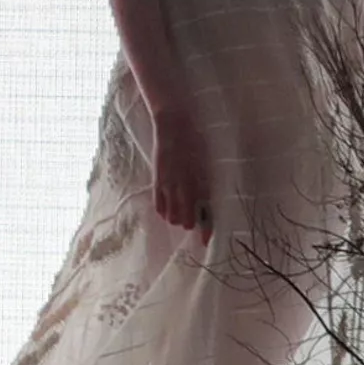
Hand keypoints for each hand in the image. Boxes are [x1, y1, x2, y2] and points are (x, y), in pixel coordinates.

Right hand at [151, 108, 212, 239]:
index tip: (206, 240)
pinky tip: (168, 209)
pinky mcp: (157, 179)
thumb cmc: (194, 139)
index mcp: (199, 181)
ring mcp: (168, 183)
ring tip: (180, 213)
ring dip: (176, 218)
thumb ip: (205, 182)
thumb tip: (206, 200)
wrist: (172, 124)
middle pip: (185, 218)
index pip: (202, 212)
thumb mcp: (205, 161)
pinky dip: (164, 210)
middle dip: (189, 222)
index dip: (205, 228)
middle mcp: (184, 185)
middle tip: (193, 219)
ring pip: (171, 214)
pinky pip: (158, 204)